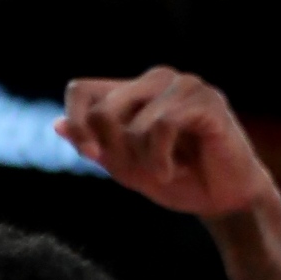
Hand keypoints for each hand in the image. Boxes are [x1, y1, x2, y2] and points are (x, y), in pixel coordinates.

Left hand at [59, 69, 274, 219]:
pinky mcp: (206, 100)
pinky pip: (162, 126)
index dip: (76, 123)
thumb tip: (56, 125)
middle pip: (102, 110)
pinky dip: (161, 159)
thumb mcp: (127, 168)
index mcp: (132, 92)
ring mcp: (183, 85)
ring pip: (133, 124)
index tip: (91, 155)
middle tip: (140, 173)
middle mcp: (156, 80)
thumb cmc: (178, 180)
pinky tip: (175, 171)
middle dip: (114, 152)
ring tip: (165, 171)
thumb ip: (96, 146)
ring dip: (143, 162)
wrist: (223, 198)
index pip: (81, 89)